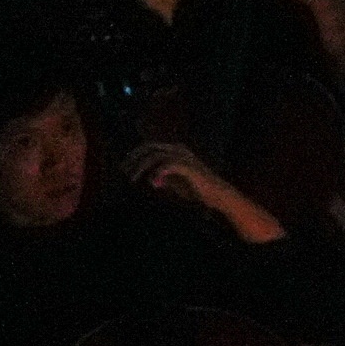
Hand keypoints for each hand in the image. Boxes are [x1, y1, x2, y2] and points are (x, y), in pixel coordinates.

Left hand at [123, 138, 284, 242]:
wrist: (221, 197)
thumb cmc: (200, 191)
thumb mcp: (177, 183)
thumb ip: (165, 177)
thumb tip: (152, 178)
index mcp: (176, 150)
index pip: (149, 147)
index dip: (135, 156)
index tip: (125, 167)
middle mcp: (179, 149)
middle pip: (149, 148)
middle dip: (134, 159)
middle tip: (123, 170)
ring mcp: (184, 157)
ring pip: (155, 156)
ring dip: (142, 168)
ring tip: (133, 180)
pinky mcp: (188, 166)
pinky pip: (167, 166)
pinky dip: (158, 174)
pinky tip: (154, 184)